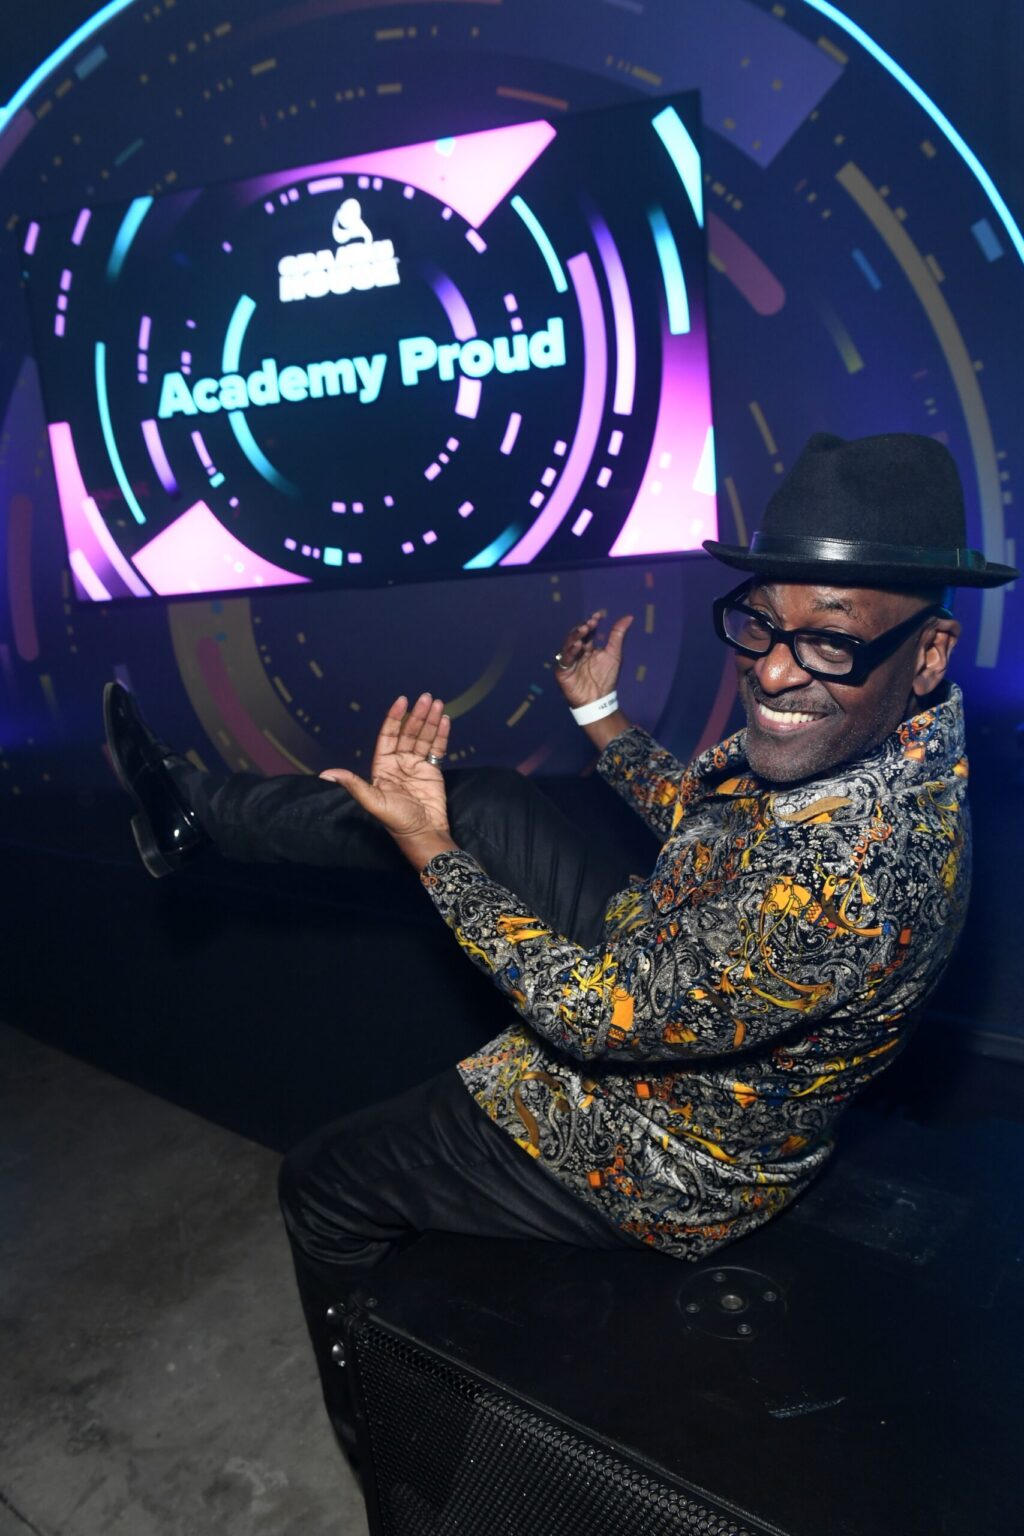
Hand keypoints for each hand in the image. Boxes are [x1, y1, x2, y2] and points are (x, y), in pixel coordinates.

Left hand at [320, 693, 455, 861]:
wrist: (423, 832)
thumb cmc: (396, 820)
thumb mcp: (373, 802)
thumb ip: (353, 784)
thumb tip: (326, 774)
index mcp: (383, 766)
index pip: (388, 736)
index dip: (394, 718)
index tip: (401, 701)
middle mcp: (399, 762)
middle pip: (408, 732)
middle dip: (417, 715)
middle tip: (425, 697)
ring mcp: (416, 765)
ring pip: (423, 737)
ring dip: (430, 720)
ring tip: (437, 703)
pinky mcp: (432, 770)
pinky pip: (437, 748)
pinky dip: (441, 734)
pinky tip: (444, 720)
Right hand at [553, 612, 633, 706]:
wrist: (600, 699)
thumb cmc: (607, 677)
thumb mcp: (614, 653)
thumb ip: (618, 634)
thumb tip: (629, 616)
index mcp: (588, 647)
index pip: (588, 631)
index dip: (591, 622)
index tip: (598, 616)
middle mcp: (577, 652)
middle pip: (576, 635)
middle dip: (583, 628)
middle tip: (590, 623)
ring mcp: (569, 660)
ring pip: (568, 644)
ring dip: (575, 636)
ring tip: (584, 630)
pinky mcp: (563, 671)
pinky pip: (565, 659)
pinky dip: (570, 652)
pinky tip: (578, 645)